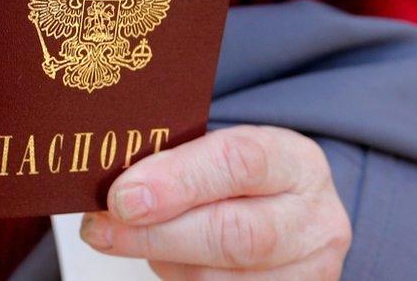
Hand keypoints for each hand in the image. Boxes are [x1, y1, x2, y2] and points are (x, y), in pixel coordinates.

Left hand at [80, 125, 350, 278]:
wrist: (280, 211)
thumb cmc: (235, 178)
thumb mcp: (215, 149)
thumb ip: (173, 158)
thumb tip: (113, 182)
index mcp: (294, 161)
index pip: (241, 162)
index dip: (177, 180)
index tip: (123, 196)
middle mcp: (313, 219)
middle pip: (235, 234)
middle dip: (158, 234)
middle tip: (103, 228)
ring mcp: (308, 270)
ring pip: (221, 277)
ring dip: (161, 260)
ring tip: (122, 239)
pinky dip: (178, 279)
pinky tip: (158, 260)